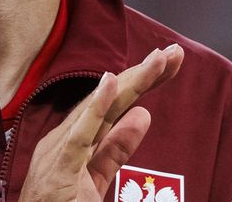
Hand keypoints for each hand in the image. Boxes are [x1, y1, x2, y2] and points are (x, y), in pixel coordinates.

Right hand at [17, 45, 183, 201]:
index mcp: (72, 138)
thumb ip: (116, 149)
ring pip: (99, 110)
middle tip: (172, 52)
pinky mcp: (59, 169)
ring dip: (129, 83)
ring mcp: (59, 151)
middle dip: (143, 75)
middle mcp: (64, 137)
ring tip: (156, 60)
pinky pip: (80, 136)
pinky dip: (96, 108)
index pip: (113, 104)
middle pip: (109, 100)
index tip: (169, 63)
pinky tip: (111, 82)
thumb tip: (143, 115)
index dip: (141, 82)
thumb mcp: (95, 178)